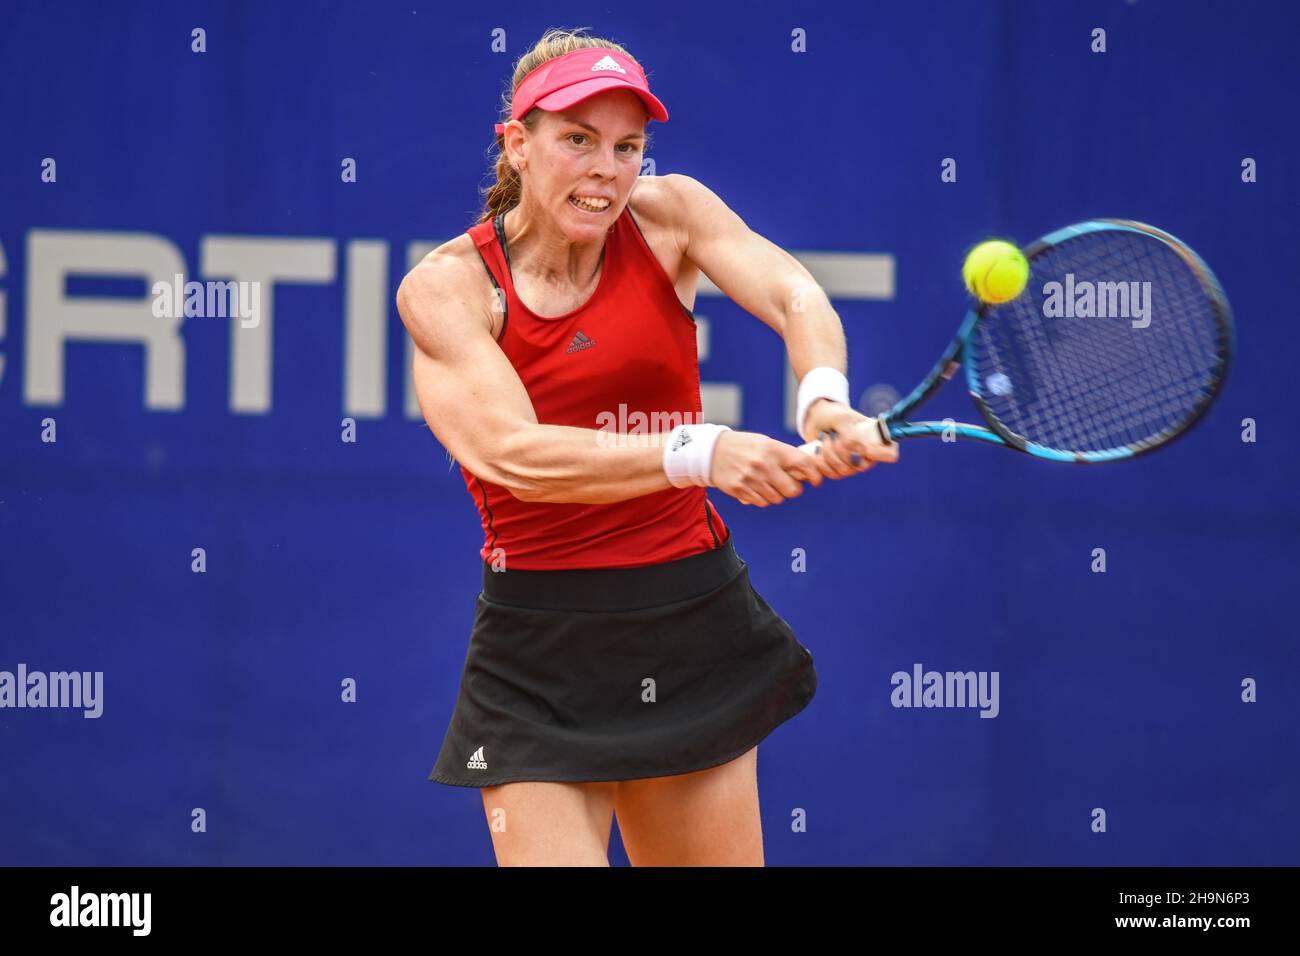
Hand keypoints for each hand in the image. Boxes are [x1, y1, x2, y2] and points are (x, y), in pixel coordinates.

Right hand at [709, 430, 825, 506]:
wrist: (712, 451)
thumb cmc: (744, 447)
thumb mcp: (766, 443)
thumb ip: (785, 456)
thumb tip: (808, 472)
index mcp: (773, 450)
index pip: (804, 464)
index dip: (814, 475)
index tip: (815, 481)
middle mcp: (763, 465)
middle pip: (792, 490)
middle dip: (793, 489)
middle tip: (788, 485)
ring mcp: (751, 479)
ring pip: (777, 499)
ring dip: (776, 494)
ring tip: (767, 484)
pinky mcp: (740, 490)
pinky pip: (761, 502)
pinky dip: (762, 498)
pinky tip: (756, 487)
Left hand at [801, 399, 899, 477]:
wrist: (816, 419)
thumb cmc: (834, 415)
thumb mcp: (842, 418)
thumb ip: (850, 433)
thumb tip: (854, 450)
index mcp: (877, 438)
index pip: (890, 454)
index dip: (880, 454)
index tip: (865, 446)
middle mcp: (868, 455)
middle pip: (861, 466)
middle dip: (841, 450)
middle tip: (833, 434)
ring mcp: (854, 465)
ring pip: (844, 471)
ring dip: (829, 454)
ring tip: (825, 438)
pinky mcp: (839, 470)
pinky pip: (833, 474)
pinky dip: (822, 462)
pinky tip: (818, 450)